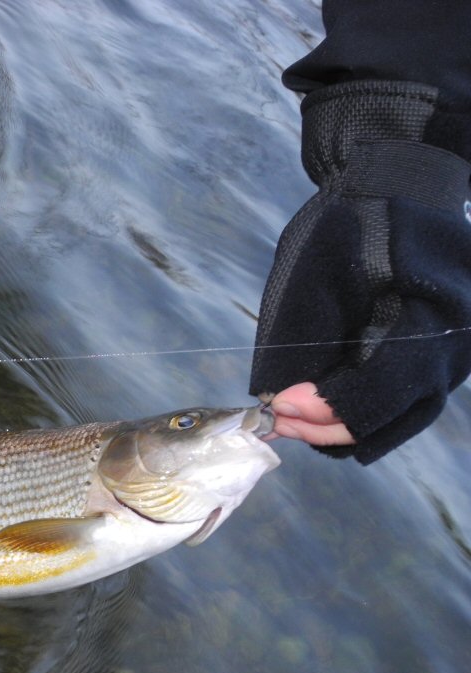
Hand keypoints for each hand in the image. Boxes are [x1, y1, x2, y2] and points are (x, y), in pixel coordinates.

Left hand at [248, 80, 470, 462]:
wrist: (401, 187)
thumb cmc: (357, 222)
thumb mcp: (316, 273)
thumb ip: (301, 339)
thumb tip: (278, 396)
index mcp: (432, 318)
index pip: (379, 388)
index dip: (323, 406)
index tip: (277, 404)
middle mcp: (453, 348)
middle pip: (388, 419)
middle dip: (325, 425)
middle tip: (275, 418)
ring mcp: (449, 360)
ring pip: (394, 422)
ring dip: (338, 427)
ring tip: (288, 417)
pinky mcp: (434, 362)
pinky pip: (398, 408)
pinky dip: (356, 415)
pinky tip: (314, 409)